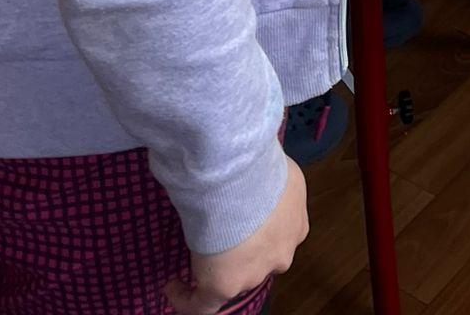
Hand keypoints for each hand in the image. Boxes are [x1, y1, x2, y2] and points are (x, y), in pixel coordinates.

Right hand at [165, 157, 307, 314]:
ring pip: (236, 278)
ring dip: (220, 268)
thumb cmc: (261, 168)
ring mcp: (254, 273)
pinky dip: (187, 299)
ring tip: (197, 252)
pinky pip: (203, 303)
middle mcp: (281, 254)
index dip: (263, 232)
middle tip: (222, 235)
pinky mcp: (224, 285)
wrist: (241, 181)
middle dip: (246, 251)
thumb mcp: (280, 169)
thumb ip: (275, 184)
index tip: (246, 225)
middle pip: (262, 260)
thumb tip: (261, 178)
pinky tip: (173, 287)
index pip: (279, 237)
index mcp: (296, 226)